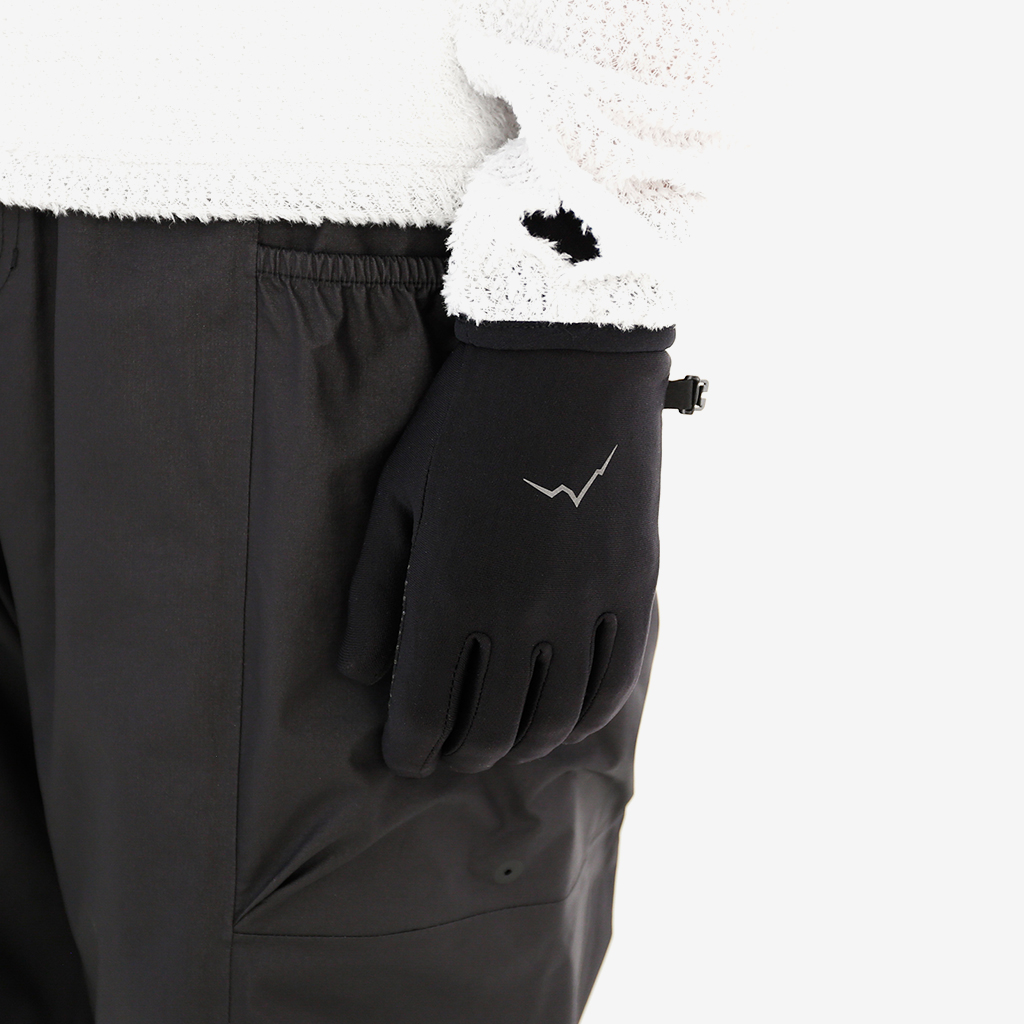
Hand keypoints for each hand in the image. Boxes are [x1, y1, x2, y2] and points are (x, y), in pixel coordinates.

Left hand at [337, 340, 667, 777]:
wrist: (565, 361)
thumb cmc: (465, 424)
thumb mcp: (398, 495)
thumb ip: (370, 591)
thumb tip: (359, 672)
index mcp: (447, 594)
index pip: (425, 713)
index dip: (411, 748)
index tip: (406, 754)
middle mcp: (519, 616)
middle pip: (491, 731)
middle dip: (462, 754)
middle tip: (449, 749)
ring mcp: (584, 605)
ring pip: (555, 720)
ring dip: (523, 743)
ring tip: (504, 737)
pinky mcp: (633, 587)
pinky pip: (615, 681)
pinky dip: (586, 714)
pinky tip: (566, 715)